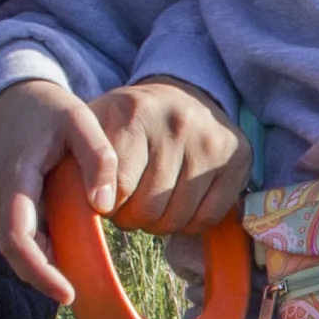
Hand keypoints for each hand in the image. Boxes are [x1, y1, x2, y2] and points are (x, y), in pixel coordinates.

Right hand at [0, 77, 109, 302]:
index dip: (40, 271)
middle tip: (84, 287)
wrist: (7, 98)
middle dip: (46, 276)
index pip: (17, 238)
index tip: (67, 293)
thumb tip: (104, 205)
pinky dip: (38, 250)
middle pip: (16, 253)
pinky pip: (15, 238)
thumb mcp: (79, 121)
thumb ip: (98, 159)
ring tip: (80, 269)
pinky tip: (67, 249)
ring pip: (14, 249)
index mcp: (14, 178)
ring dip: (43, 264)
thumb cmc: (47, 110)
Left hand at [95, 79, 246, 235]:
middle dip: (133, 216)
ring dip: (160, 222)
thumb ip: (81, 163)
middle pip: (147, 208)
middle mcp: (178, 123)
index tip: (107, 198)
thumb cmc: (128, 122)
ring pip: (178, 218)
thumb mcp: (94, 127)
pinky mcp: (238, 158)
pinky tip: (180, 204)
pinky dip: (189, 222)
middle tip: (131, 202)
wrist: (179, 95)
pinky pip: (208, 218)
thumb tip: (89, 208)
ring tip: (154, 202)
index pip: (117, 189)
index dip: (109, 205)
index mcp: (135, 113)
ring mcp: (212, 141)